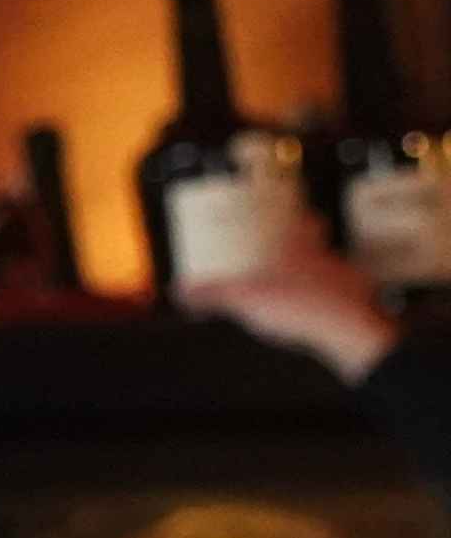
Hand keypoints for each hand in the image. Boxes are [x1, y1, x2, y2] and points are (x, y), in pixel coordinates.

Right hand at [182, 210, 395, 380]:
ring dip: (317, 272)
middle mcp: (324, 257)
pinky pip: (343, 294)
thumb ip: (213, 295)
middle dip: (305, 242)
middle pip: (318, 240)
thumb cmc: (301, 306)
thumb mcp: (246, 301)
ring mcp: (344, 278)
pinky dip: (331, 299)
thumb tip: (181, 289)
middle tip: (291, 248)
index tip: (294, 208)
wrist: (348, 329)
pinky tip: (318, 313)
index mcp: (298, 249)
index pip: (303, 219)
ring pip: (330, 266)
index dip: (299, 212)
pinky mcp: (356, 301)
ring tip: (299, 285)